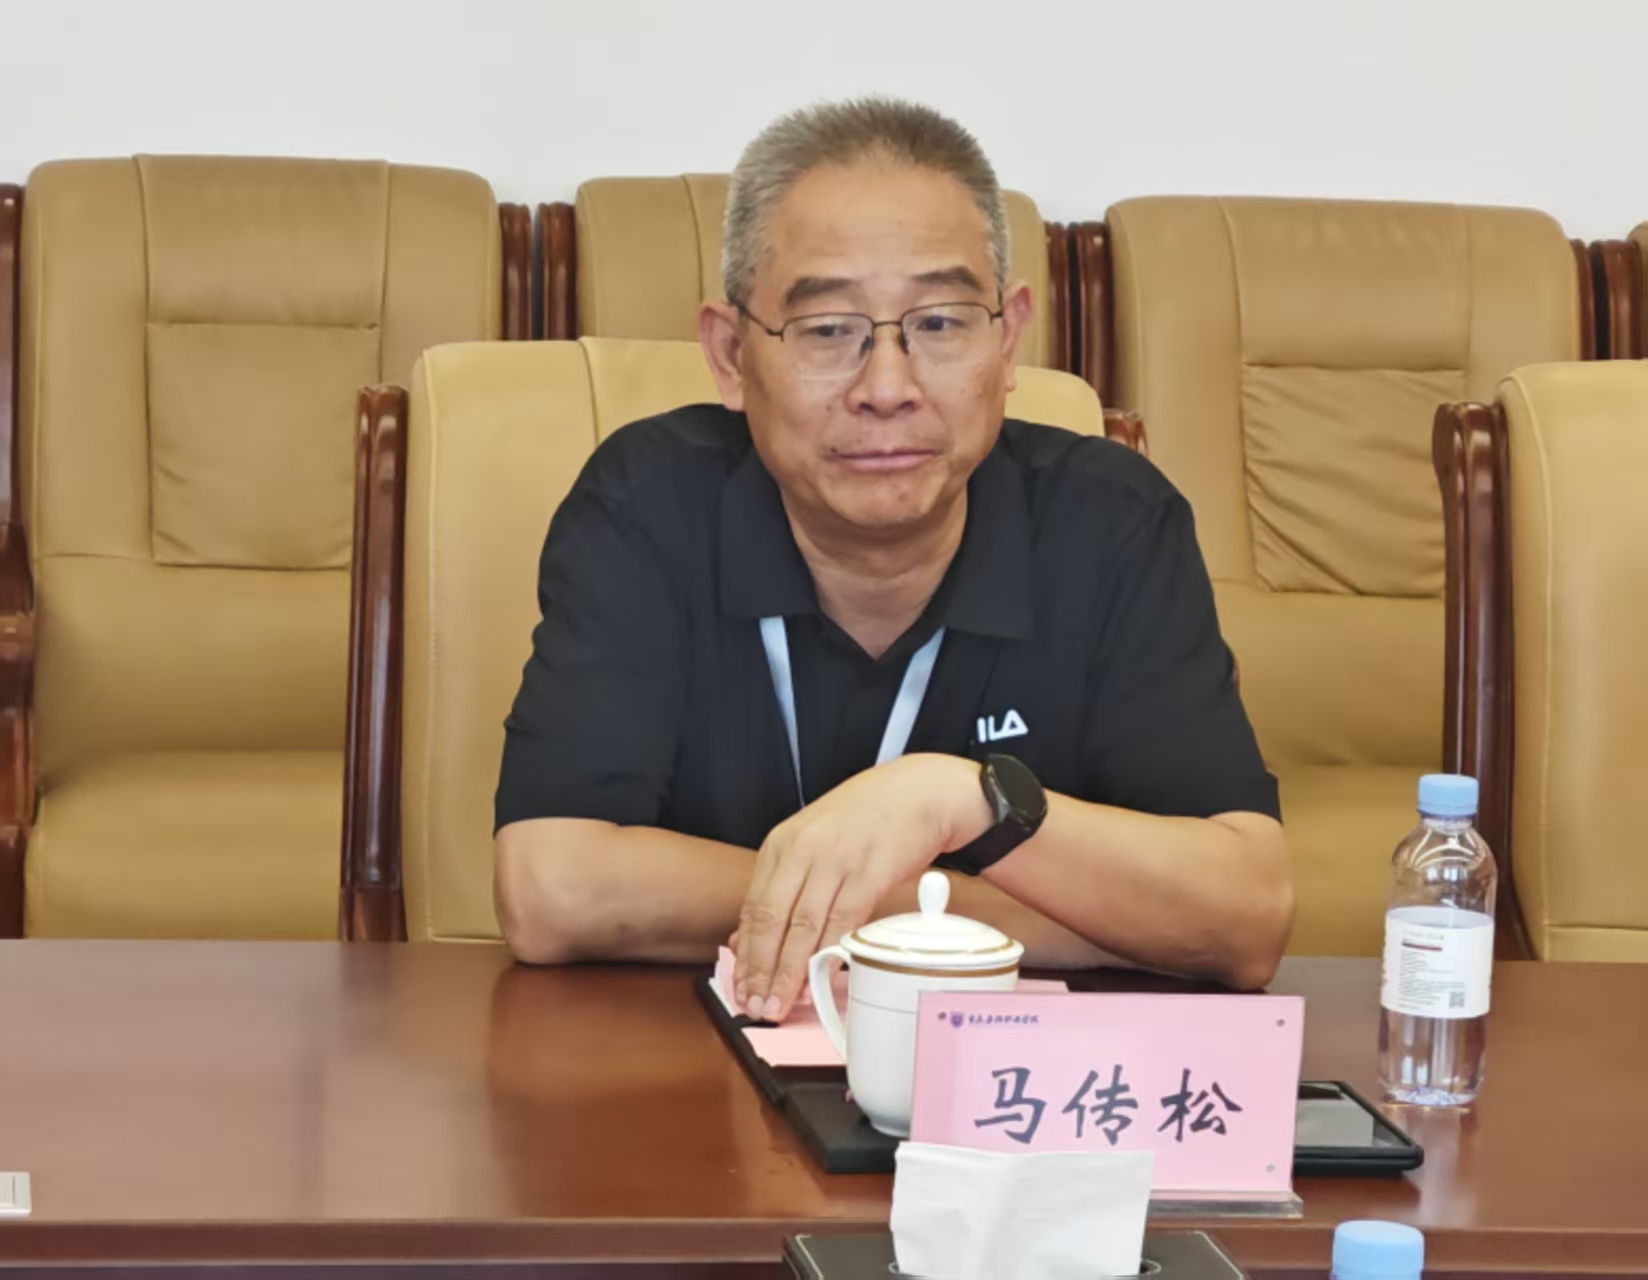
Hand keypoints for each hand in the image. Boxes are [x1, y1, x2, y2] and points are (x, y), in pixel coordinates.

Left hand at [733, 753, 990, 1020]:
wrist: (916, 792)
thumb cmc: (865, 820)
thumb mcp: (812, 841)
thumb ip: (782, 886)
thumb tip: (746, 938)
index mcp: (781, 844)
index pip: (752, 909)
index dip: (745, 955)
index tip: (741, 987)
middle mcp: (802, 851)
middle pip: (771, 921)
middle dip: (760, 971)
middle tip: (756, 1006)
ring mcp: (835, 861)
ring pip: (802, 927)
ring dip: (789, 972)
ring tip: (780, 1004)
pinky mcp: (869, 872)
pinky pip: (843, 921)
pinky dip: (831, 953)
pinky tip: (821, 978)